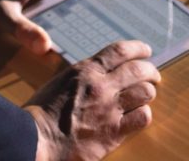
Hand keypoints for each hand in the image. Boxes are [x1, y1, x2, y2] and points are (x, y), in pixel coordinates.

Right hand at [26, 40, 158, 160]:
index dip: (138, 48)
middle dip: (150, 71)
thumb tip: (100, 72)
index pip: (120, 50)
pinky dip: (143, 115)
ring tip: (146, 96)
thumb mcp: (61, 82)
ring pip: (145, 92)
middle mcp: (102, 86)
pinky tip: (138, 116)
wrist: (36, 140)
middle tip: (152, 75)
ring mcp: (109, 109)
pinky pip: (142, 118)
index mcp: (86, 70)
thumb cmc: (41, 114)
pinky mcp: (113, 132)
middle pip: (139, 69)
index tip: (145, 50)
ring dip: (148, 92)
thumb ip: (84, 76)